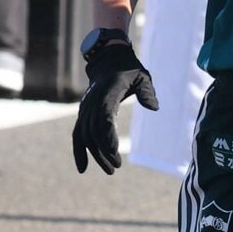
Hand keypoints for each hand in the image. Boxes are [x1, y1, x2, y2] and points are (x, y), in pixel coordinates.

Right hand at [72, 41, 158, 174]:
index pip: (105, 118)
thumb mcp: (142, 76)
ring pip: (85, 136)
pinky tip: (83, 168)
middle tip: (116, 167)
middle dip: (103, 152)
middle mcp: (92, 103)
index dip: (108, 135)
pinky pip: (78, 134)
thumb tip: (154, 107)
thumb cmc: (129, 70)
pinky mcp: (83, 114)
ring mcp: (85, 109)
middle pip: (93, 132)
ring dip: (95, 155)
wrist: (108, 61)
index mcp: (107, 94)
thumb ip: (147, 92)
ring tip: (110, 170)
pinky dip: (79, 151)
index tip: (115, 151)